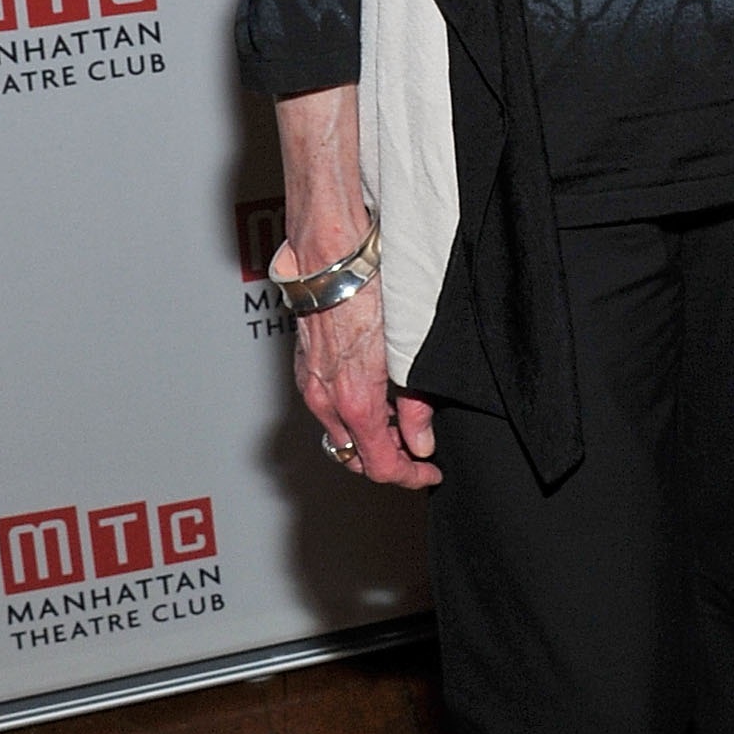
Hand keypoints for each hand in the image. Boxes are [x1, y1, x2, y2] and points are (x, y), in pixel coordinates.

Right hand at [291, 278, 440, 488]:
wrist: (332, 257)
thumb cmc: (369, 290)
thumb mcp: (409, 352)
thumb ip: (416, 405)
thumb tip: (422, 442)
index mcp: (354, 401)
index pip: (379, 466)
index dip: (409, 476)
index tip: (429, 472)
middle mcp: (326, 400)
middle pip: (356, 457)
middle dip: (389, 459)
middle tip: (419, 447)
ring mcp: (311, 385)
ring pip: (340, 435)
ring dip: (370, 437)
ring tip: (400, 419)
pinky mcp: (304, 369)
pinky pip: (328, 409)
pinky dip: (352, 415)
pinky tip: (375, 395)